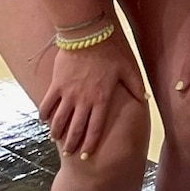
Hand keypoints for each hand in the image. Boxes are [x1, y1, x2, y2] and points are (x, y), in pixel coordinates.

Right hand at [41, 34, 145, 158]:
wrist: (88, 35)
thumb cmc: (111, 50)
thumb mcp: (128, 68)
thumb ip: (136, 85)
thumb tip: (145, 99)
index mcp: (102, 98)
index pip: (96, 127)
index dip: (91, 143)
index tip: (86, 155)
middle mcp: (83, 100)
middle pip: (76, 128)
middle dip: (72, 143)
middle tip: (69, 155)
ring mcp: (68, 93)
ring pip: (59, 120)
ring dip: (57, 132)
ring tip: (56, 140)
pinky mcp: (56, 85)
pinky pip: (47, 104)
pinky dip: (44, 114)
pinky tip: (44, 121)